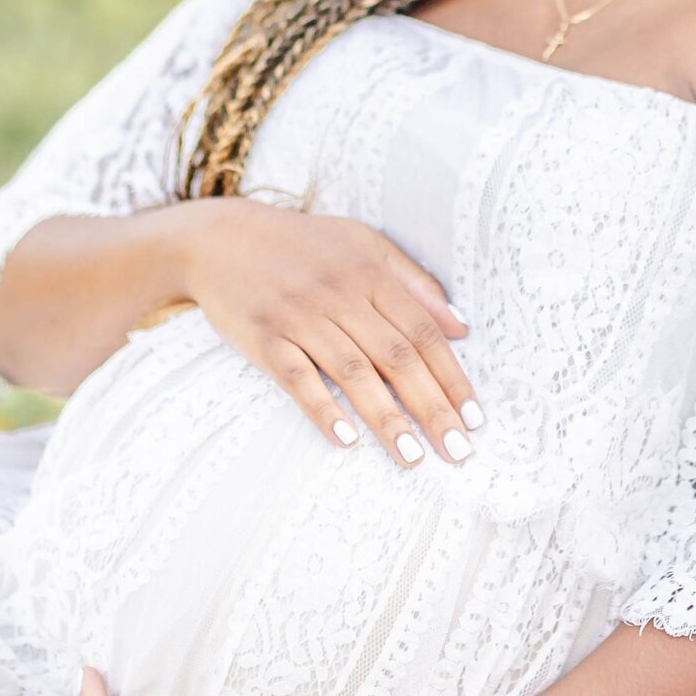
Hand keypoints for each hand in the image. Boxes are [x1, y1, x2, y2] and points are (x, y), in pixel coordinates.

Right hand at [171, 197, 483, 467]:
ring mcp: (300, 317)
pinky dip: (322, 409)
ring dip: (387, 419)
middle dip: (432, 408)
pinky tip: (346, 440)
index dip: (452, 376)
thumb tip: (460, 326)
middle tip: (457, 451)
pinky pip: (297, 378)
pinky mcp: (264, 338)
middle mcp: (339, 294)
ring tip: (413, 457)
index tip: (474, 417)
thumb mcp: (364, 244)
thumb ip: (413, 283)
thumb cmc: (303, 244)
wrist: (221, 238)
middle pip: (396, 357)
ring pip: (353, 373)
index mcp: (370, 273)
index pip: (423, 332)